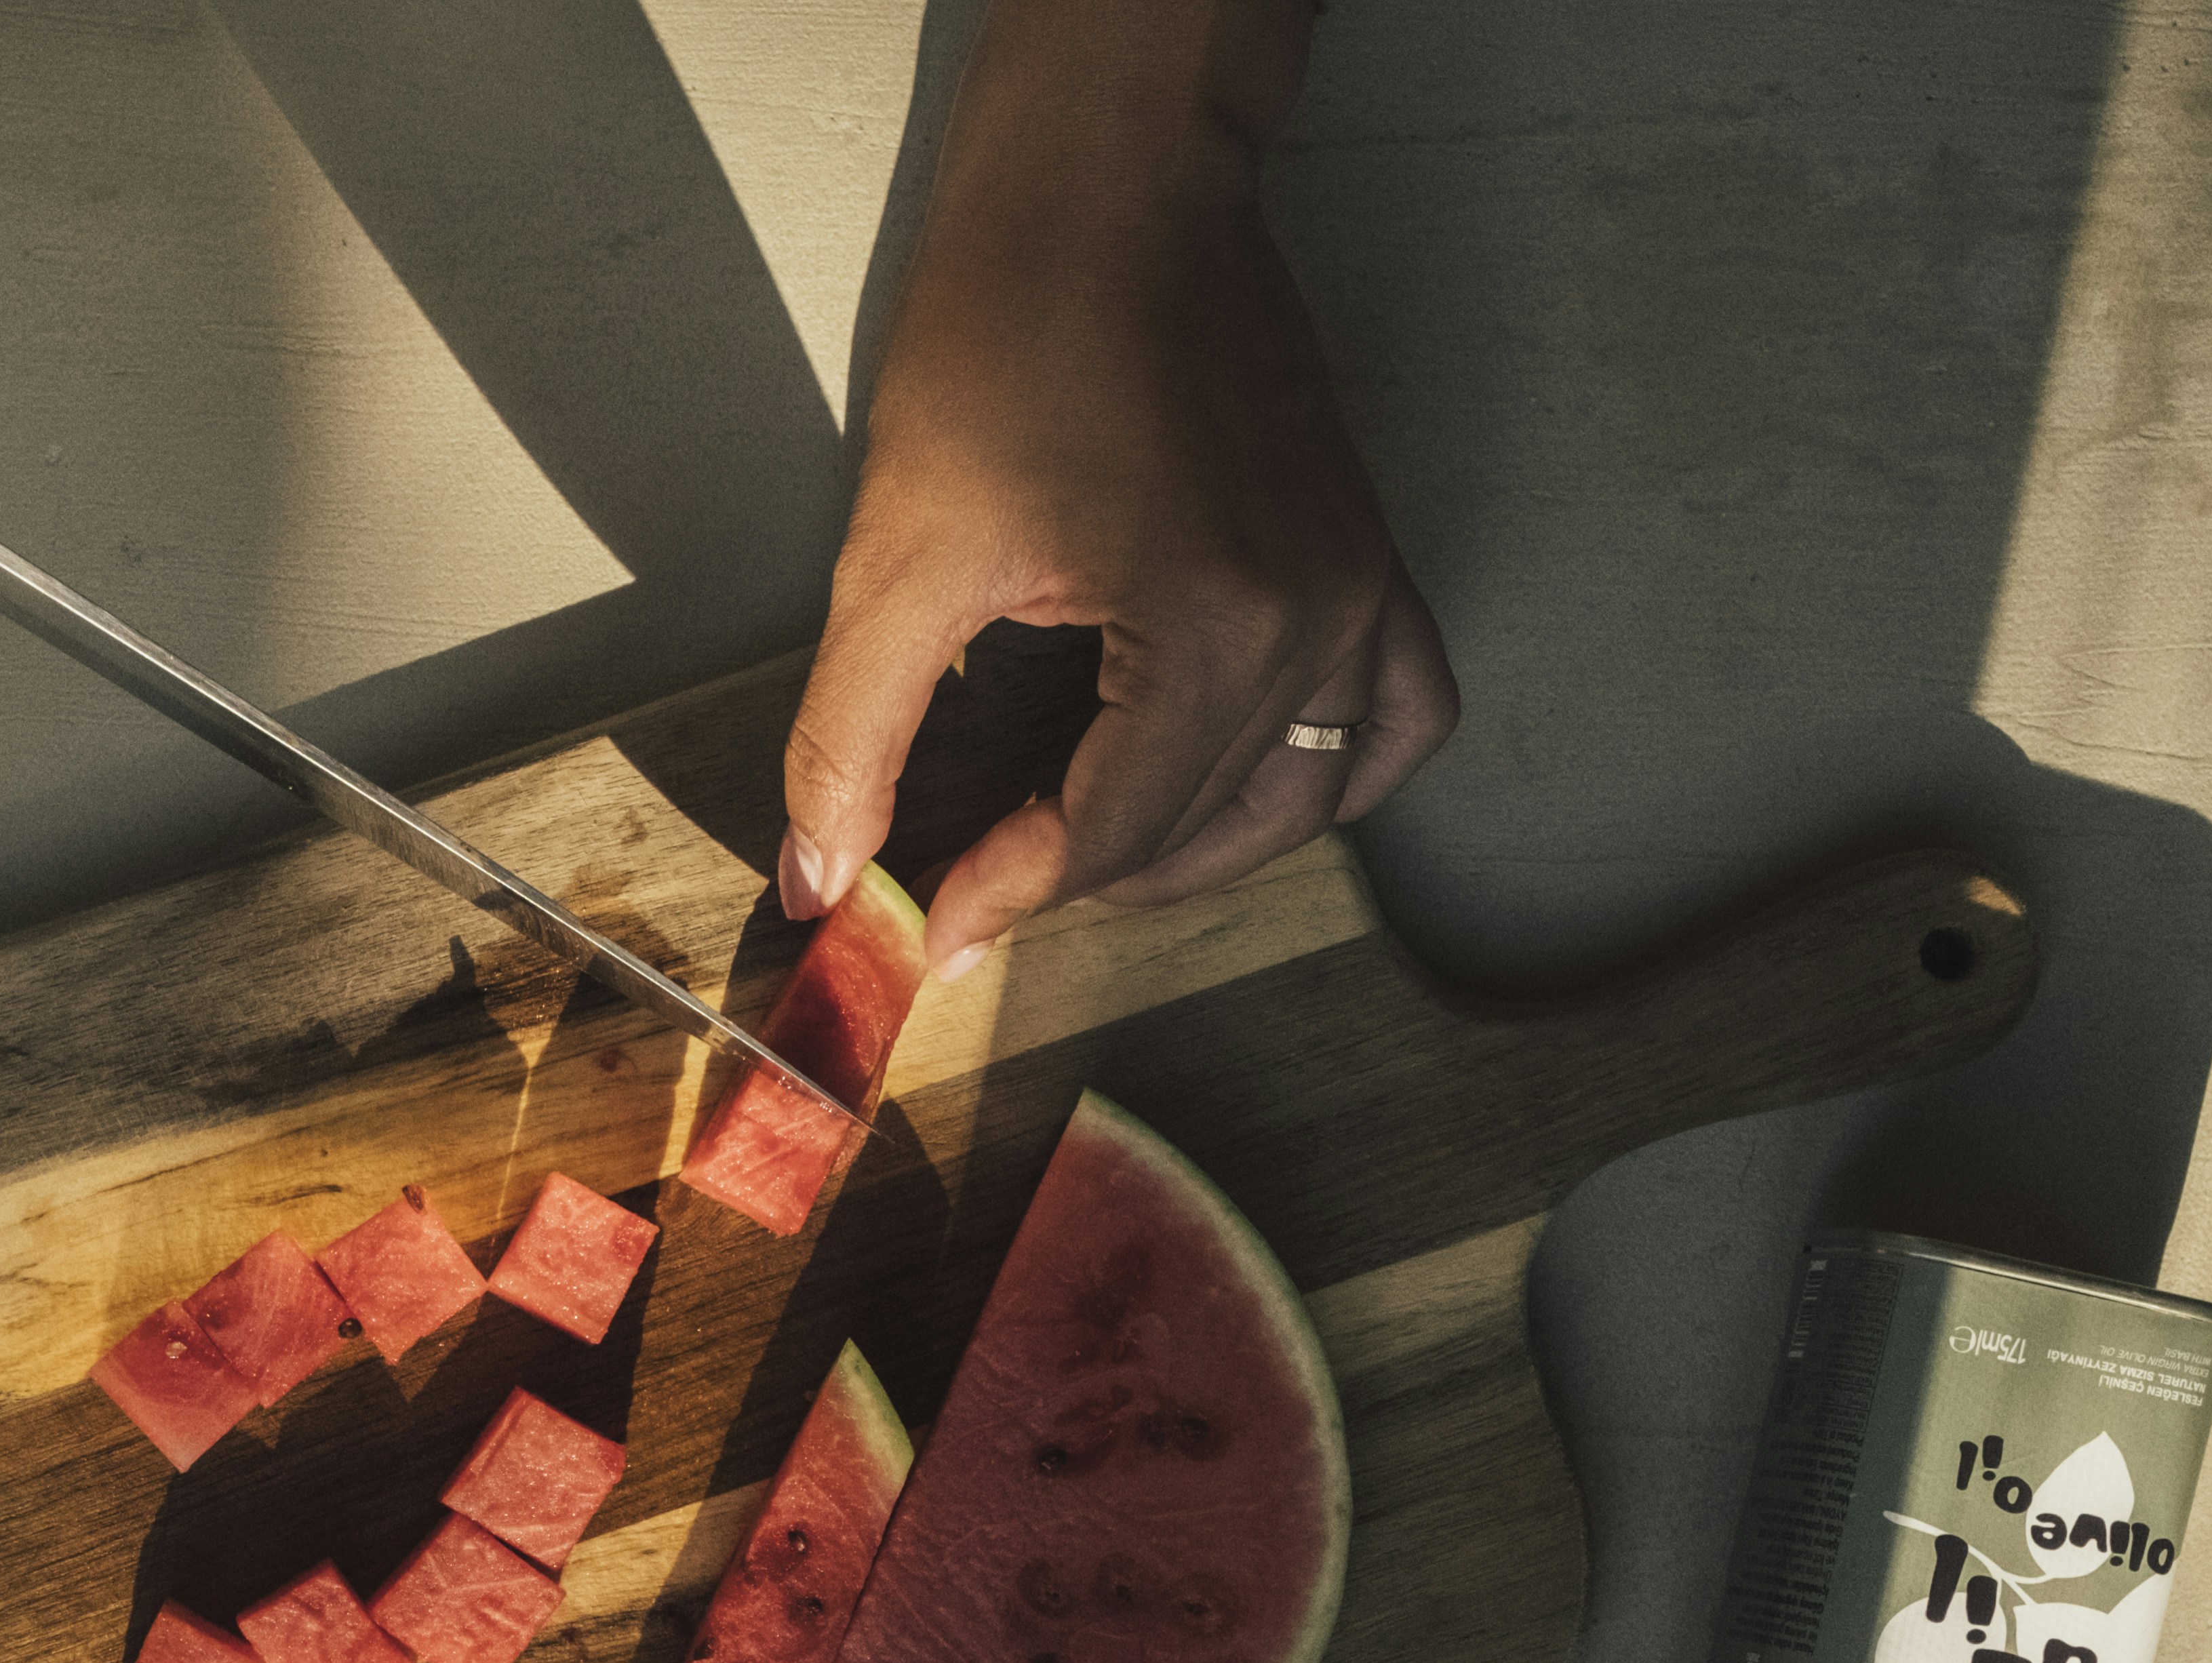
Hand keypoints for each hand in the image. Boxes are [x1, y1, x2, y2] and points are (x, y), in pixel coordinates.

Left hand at [780, 0, 1455, 974]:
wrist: (1109, 185)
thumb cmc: (1012, 329)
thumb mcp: (899, 552)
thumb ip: (854, 733)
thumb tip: (819, 871)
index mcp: (1218, 624)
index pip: (1110, 834)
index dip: (999, 895)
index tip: (920, 928)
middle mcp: (1320, 619)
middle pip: (1200, 828)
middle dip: (1075, 876)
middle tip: (969, 883)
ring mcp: (1362, 586)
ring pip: (1305, 798)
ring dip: (1190, 847)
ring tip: (1076, 846)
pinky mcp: (1368, 553)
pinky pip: (1392, 717)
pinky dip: (1318, 776)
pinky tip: (1228, 783)